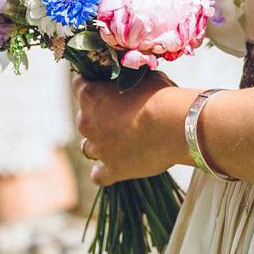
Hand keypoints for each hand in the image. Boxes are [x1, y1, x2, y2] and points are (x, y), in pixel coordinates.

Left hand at [73, 71, 190, 185]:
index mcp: (91, 95)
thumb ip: (128, 81)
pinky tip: (114, 167)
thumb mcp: (142, 78)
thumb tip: (131, 80)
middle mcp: (87, 122)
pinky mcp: (112, 169)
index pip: (78, 86)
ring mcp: (98, 148)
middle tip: (120, 118)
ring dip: (100, 144)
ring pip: (87, 148)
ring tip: (120, 143)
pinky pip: (98, 175)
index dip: (91, 86)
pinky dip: (104, 171)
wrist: (175, 126)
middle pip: (83, 119)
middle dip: (98, 119)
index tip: (103, 88)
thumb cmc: (160, 96)